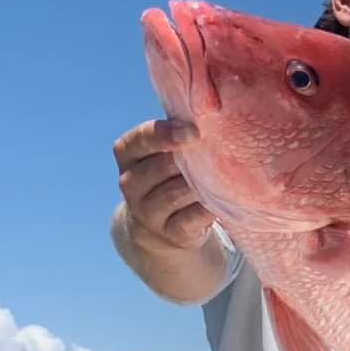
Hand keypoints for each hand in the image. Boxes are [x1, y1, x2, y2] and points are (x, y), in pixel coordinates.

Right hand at [114, 119, 210, 251]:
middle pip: (161, 166)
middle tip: (215, 154)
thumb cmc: (168, 176)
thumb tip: (210, 118)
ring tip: (221, 175)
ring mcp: (147, 211)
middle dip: (189, 160)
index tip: (193, 132)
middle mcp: (130, 183)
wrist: (159, 227)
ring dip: (200, 184)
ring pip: (175, 193)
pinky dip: (207, 209)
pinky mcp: (170, 233)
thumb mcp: (163, 154)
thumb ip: (178, 137)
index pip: (140, 139)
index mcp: (128, 155)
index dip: (165, 134)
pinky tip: (221, 201)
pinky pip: (191, 218)